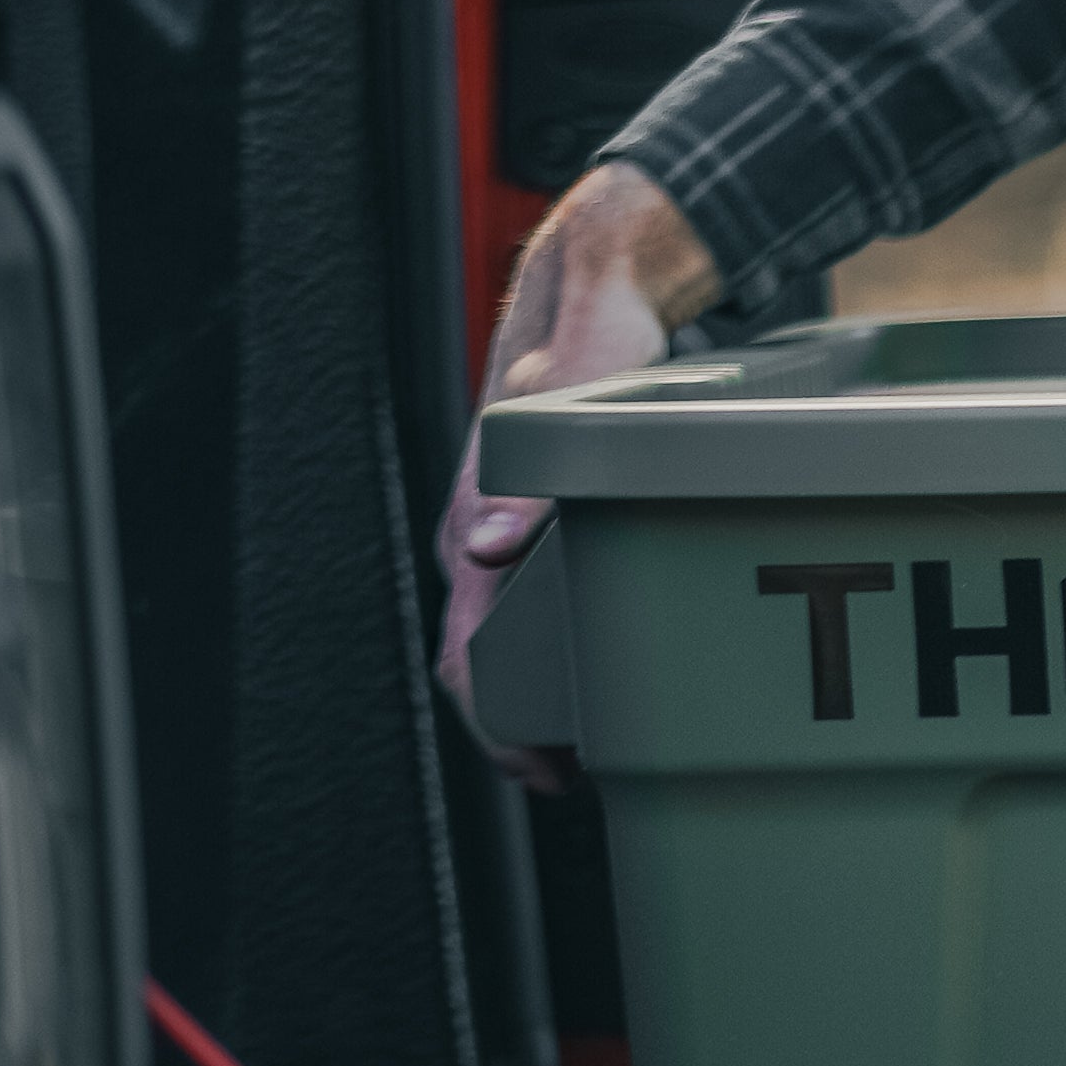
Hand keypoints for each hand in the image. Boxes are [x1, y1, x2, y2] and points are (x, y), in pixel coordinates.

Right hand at [439, 160, 718, 769]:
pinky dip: (543, 655)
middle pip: (474, 657)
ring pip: (493, 637)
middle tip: (564, 777)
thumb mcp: (578, 386)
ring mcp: (502, 527)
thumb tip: (488, 546)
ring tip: (575, 746)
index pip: (466, 644)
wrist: (600, 288)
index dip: (498, 723)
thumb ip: (540, 456)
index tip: (539, 770)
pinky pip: (520, 605)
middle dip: (511, 729)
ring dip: (527, 697)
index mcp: (478, 510)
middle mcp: (480, 526)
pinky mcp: (530, 521)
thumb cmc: (593, 331)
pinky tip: (581, 677)